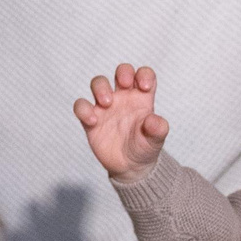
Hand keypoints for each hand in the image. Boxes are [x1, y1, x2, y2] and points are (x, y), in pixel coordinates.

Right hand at [74, 63, 170, 185]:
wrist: (130, 167)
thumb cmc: (145, 148)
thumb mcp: (156, 141)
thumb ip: (158, 129)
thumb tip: (154, 120)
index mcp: (142, 98)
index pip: (143, 74)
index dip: (144, 74)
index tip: (144, 88)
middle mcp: (124, 98)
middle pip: (121, 72)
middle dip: (122, 72)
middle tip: (124, 85)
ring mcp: (106, 107)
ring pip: (98, 83)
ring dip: (101, 87)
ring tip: (107, 103)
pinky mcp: (91, 120)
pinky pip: (81, 106)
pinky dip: (83, 109)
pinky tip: (93, 121)